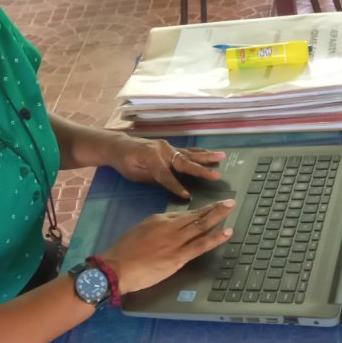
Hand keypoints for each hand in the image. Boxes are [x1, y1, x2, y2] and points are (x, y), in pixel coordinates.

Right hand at [99, 199, 234, 292]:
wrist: (117, 267)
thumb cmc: (124, 252)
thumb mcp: (140, 231)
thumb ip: (156, 228)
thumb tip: (170, 228)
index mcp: (159, 219)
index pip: (184, 214)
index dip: (200, 211)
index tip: (211, 207)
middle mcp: (170, 227)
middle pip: (196, 216)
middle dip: (214, 208)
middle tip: (229, 202)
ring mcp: (175, 242)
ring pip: (201, 226)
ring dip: (218, 216)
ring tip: (231, 208)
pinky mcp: (178, 257)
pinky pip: (201, 246)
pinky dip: (215, 238)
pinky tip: (227, 232)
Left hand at [111, 137, 225, 198]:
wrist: (119, 146)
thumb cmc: (126, 163)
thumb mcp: (135, 174)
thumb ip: (154, 178)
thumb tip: (171, 186)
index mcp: (152, 159)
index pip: (167, 176)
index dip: (177, 187)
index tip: (188, 196)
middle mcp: (163, 151)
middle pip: (184, 162)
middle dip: (201, 170)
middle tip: (216, 175)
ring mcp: (168, 147)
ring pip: (189, 153)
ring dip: (206, 156)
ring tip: (221, 157)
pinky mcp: (170, 147)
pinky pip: (187, 151)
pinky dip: (200, 153)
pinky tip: (210, 154)